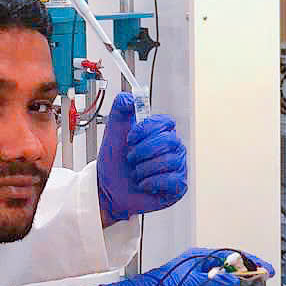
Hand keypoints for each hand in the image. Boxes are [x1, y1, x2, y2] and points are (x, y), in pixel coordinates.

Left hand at [97, 93, 186, 223]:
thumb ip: (121, 108)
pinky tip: (144, 184)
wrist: (107, 188)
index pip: (166, 123)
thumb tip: (131, 97)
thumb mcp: (113, 130)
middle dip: (143, 151)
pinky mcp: (177, 187)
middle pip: (170, 141)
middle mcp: (172, 149)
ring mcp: (177, 167)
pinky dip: (152, 182)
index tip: (130, 138)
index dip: (147, 130)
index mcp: (160, 133)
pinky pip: (173, 180)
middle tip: (131, 158)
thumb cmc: (114, 162)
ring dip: (144, 169)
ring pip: (169, 161)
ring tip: (136, 173)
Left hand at [101, 248, 273, 285]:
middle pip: (231, 270)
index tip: (263, 268)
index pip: (229, 256)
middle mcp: (200, 271)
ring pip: (227, 285)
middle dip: (249, 274)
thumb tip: (231, 281)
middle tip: (265, 282)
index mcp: (196, 260)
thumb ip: (208, 283)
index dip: (249, 261)